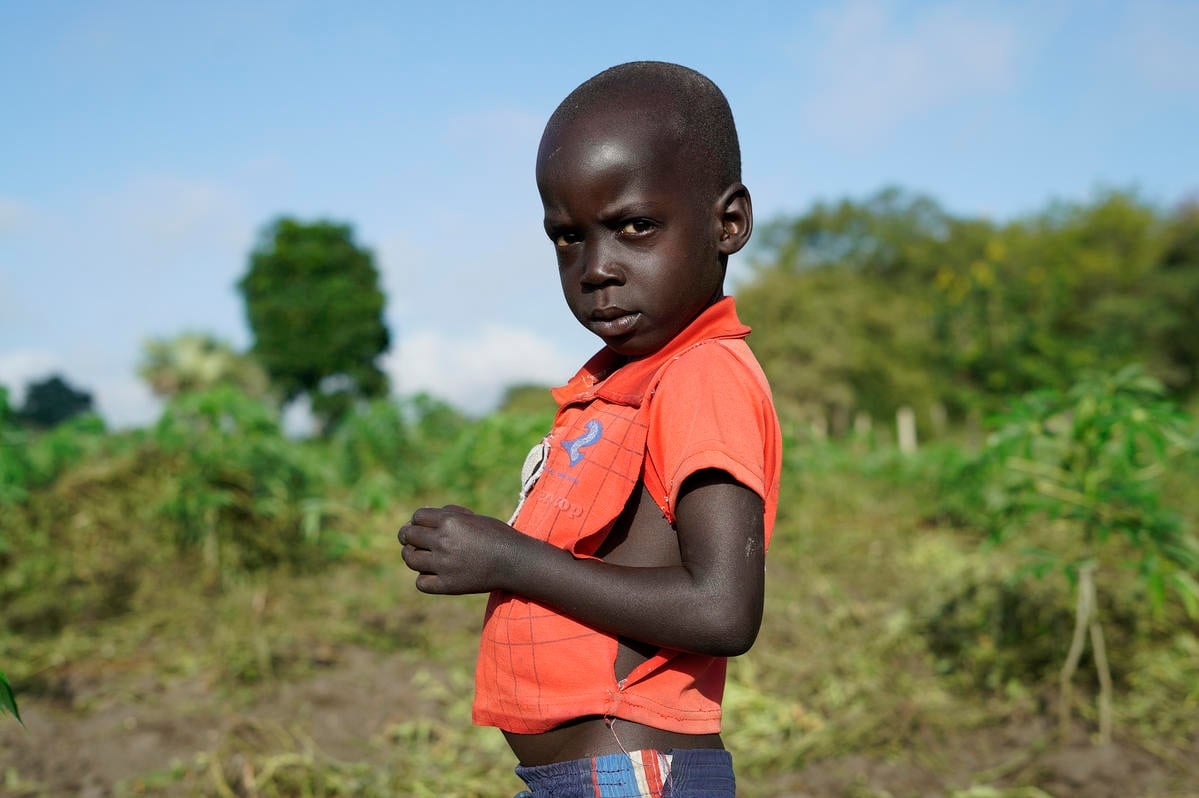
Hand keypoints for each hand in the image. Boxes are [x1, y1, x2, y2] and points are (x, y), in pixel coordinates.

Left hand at [397, 505, 527, 594]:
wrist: (515, 561)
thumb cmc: (497, 536)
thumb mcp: (474, 518)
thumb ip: (449, 515)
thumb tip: (424, 518)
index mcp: (449, 521)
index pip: (417, 517)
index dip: (416, 521)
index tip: (420, 526)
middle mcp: (443, 541)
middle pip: (409, 536)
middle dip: (408, 536)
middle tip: (412, 541)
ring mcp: (443, 564)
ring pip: (410, 559)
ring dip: (411, 556)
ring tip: (418, 557)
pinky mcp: (447, 585)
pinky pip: (421, 582)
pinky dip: (423, 578)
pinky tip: (431, 575)